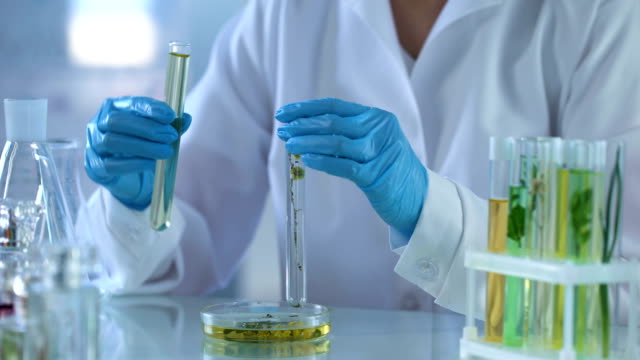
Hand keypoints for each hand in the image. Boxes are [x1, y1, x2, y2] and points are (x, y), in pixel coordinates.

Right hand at [85, 96, 191, 209]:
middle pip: (117, 121)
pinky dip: (133, 164)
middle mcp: (98, 123)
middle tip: (171, 136)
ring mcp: (93, 145)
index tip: (170, 116)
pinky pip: (110, 165)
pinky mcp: (94, 167)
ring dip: (143, 146)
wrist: (130, 178)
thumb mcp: (159, 135)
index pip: (130, 103)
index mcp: (114, 108)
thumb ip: (171, 126)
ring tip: (166, 151)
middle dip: (147, 128)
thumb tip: (186, 118)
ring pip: (112, 142)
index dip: (150, 108)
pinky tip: (151, 164)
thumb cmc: (142, 148)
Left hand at [276, 98, 427, 235]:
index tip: (285, 113)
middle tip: (283, 130)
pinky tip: (306, 160)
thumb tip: (305, 132)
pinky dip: (323, 162)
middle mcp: (379, 130)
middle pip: (333, 123)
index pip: (335, 106)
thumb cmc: (390, 170)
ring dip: (308, 143)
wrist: (418, 197)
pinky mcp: (376, 175)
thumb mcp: (373, 143)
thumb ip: (347, 134)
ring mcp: (379, 152)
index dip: (306, 109)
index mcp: (377, 117)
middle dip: (302, 125)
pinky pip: (344, 165)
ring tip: (289, 144)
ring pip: (336, 142)